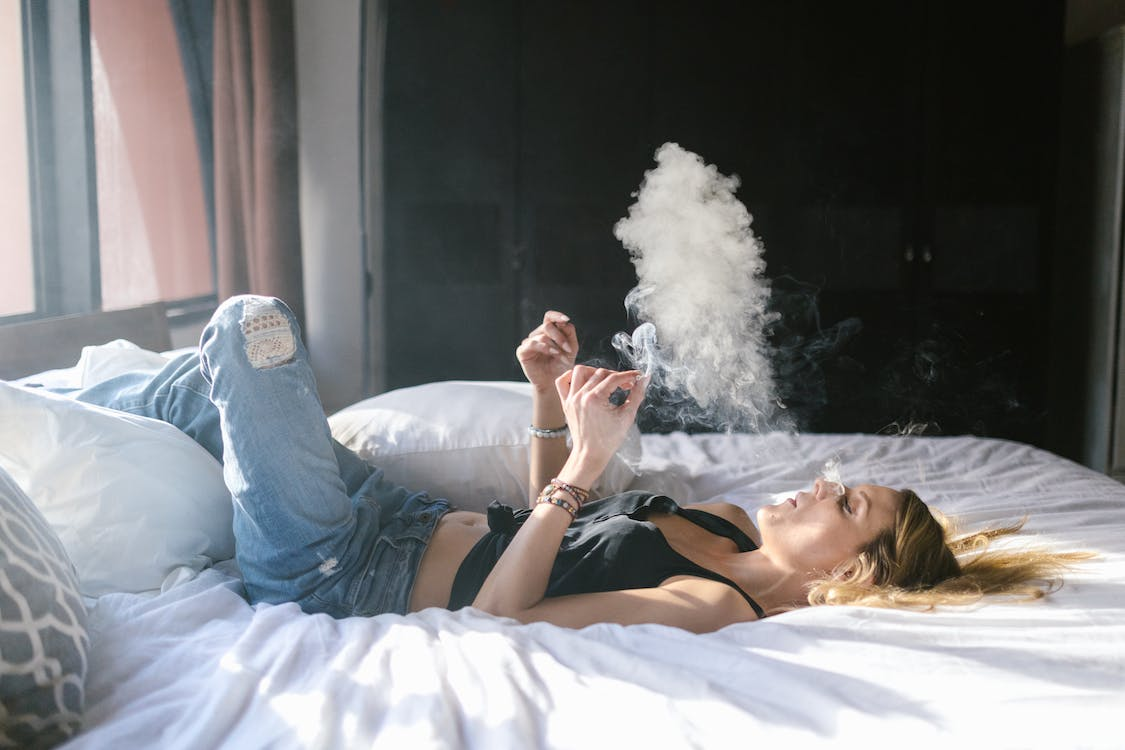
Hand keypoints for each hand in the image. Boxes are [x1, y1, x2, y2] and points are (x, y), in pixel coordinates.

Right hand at [517, 311, 577, 391]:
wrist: (554, 382)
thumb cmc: (562, 365)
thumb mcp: (571, 349)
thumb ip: (569, 334)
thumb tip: (564, 322)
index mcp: (548, 332)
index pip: (549, 317)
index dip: (557, 315)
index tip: (566, 319)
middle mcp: (537, 335)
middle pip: (547, 326)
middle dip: (560, 337)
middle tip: (568, 349)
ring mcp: (529, 342)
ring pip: (542, 336)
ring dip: (555, 345)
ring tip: (562, 356)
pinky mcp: (522, 351)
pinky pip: (532, 343)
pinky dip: (545, 347)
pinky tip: (553, 353)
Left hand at [554, 366, 646, 483]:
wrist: (591, 454)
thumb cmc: (609, 439)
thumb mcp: (627, 416)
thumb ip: (637, 394)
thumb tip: (645, 378)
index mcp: (595, 399)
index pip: (614, 378)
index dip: (629, 375)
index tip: (637, 376)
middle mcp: (580, 396)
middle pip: (600, 373)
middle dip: (616, 376)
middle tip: (627, 384)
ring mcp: (571, 399)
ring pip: (580, 371)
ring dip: (595, 371)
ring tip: (606, 380)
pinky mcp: (565, 403)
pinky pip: (563, 381)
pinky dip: (572, 376)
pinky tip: (585, 381)